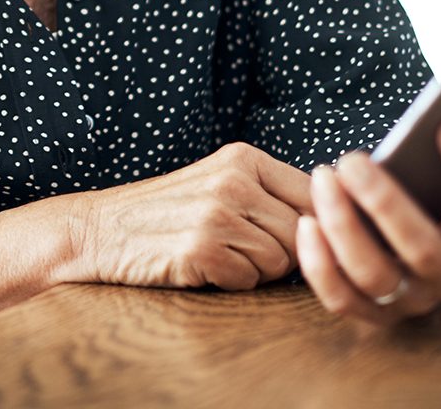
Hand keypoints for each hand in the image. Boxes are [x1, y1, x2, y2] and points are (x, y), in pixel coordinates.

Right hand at [72, 142, 313, 290]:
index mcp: (244, 157)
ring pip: (280, 261)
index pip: (314, 193)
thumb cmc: (172, 211)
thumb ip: (271, 191)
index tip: (296, 235)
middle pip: (303, 232)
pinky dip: (232, 282)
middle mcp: (234, 180)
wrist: (103, 229)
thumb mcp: (221, 180)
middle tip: (245, 249)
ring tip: (222, 254)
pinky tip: (204, 266)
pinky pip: (249, 281)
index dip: (314, 223)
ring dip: (257, 269)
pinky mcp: (200, 250)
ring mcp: (216, 214)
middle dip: (284, 252)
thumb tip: (337, 216)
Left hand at [296, 116, 440, 322]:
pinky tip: (307, 222)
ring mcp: (412, 300)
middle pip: (424, 249)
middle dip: (386, 203)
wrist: (415, 256)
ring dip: (344, 226)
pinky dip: (320, 266)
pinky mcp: (372, 314)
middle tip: (353, 159)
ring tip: (324, 177)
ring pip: (376, 275)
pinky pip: (342, 299)